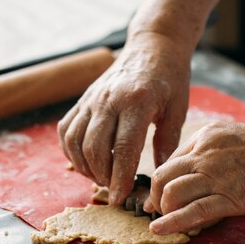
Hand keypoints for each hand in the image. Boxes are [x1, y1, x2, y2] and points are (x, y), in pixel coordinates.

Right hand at [58, 32, 190, 204]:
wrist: (152, 46)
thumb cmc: (170, 79)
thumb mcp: (178, 110)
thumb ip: (168, 144)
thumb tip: (160, 176)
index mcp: (137, 102)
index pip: (123, 147)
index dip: (120, 177)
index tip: (121, 197)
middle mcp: (108, 99)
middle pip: (94, 148)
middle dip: (102, 176)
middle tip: (115, 189)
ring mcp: (91, 99)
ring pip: (75, 141)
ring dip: (85, 166)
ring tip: (102, 177)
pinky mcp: (82, 100)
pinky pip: (66, 130)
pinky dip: (71, 151)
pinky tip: (86, 162)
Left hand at [145, 119, 244, 233]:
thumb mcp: (232, 139)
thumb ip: (209, 153)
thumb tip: (192, 177)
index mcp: (205, 137)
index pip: (170, 161)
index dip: (160, 182)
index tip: (156, 197)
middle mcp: (204, 153)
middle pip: (162, 176)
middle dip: (155, 197)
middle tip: (157, 211)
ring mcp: (216, 175)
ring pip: (172, 193)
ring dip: (164, 211)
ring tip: (166, 221)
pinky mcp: (231, 197)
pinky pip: (193, 211)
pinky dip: (172, 222)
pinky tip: (159, 230)